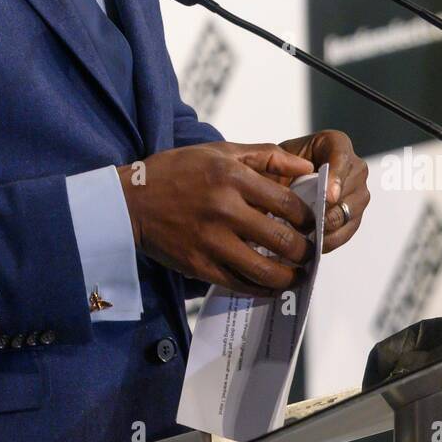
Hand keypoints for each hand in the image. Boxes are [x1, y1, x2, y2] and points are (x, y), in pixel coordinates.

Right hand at [117, 141, 315, 296]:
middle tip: (309, 253)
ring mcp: (211, 241)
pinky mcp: (199, 265)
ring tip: (297, 275)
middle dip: (305, 252)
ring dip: (290, 278)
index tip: (311, 225)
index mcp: (232, 177)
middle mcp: (224, 210)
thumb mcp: (220, 151)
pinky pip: (240, 285)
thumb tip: (307, 167)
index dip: (308, 219)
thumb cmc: (178, 171)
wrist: (131, 201)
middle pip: (283, 241)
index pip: (288, 204)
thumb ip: (267, 156)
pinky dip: (261, 289)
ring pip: (265, 271)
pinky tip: (270, 285)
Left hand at [278, 130, 369, 252]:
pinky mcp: (354, 216)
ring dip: (331, 227)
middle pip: (353, 187)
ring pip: (351, 211)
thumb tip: (296, 182)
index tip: (329, 196)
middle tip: (317, 224)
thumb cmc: (278, 167)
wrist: (280, 182)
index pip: (341, 156)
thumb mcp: (274, 159)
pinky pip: (348, 230)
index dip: (337, 177)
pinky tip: (315, 245)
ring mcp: (357, 192)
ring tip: (312, 238)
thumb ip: (279, 164)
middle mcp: (353, 166)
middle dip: (333, 209)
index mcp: (335, 144)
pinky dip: (332, 239)